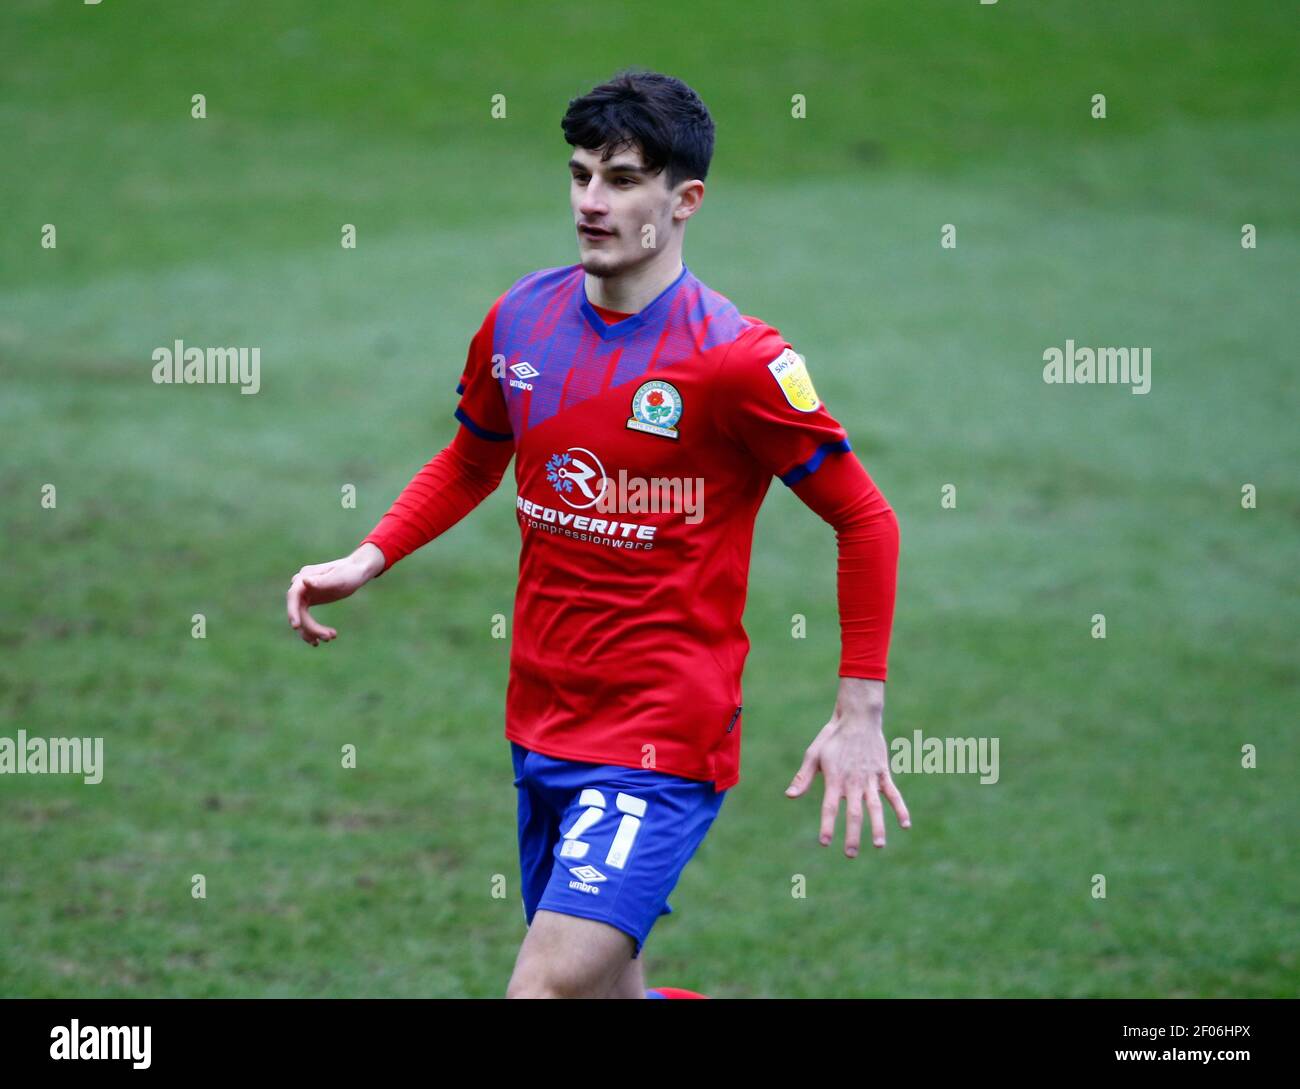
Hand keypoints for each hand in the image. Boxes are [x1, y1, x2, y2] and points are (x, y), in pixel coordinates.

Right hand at [285, 543, 384, 645]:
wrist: (357, 570)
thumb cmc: (349, 572)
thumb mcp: (338, 578)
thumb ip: (322, 581)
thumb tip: (304, 582)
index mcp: (304, 576)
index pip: (293, 596)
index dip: (292, 612)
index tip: (296, 627)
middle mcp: (301, 585)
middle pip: (298, 611)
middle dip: (310, 627)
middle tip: (328, 638)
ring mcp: (304, 593)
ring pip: (301, 617)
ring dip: (312, 631)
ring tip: (331, 638)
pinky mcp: (309, 600)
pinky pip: (305, 618)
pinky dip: (313, 629)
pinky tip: (324, 638)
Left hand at [785, 677, 909, 856]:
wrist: (857, 717)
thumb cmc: (832, 736)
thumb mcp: (814, 754)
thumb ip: (803, 777)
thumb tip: (789, 796)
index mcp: (834, 778)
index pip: (829, 807)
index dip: (827, 825)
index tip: (825, 842)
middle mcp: (853, 782)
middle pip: (854, 813)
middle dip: (852, 835)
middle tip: (850, 854)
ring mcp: (870, 778)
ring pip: (875, 807)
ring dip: (878, 827)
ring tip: (879, 845)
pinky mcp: (882, 773)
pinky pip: (893, 794)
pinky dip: (900, 808)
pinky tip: (905, 825)